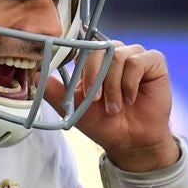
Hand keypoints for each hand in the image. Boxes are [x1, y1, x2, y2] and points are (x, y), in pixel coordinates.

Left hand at [44, 42, 179, 171]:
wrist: (130, 140)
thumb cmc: (103, 122)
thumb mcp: (73, 106)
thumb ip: (54, 89)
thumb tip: (33, 73)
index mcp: (96, 60)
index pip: (83, 46)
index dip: (80, 62)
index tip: (81, 86)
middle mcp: (115, 52)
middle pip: (99, 49)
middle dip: (94, 77)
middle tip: (96, 101)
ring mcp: (135, 55)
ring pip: (118, 56)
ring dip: (113, 86)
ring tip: (115, 107)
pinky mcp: (154, 61)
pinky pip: (137, 62)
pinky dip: (130, 83)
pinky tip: (131, 99)